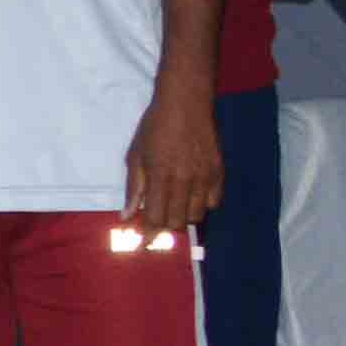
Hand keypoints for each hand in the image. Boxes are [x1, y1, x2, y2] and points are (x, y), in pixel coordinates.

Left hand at [124, 84, 222, 237]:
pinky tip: (191, 195)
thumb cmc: (154, 128)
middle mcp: (185, 180)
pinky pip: (213, 202)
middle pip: (178, 221)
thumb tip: (127, 216)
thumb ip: (133, 188)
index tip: (144, 242)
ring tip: (173, 204)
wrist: (185, 104)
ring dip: (183, 216)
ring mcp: (205, 177)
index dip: (149, 233)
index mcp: (160, 176)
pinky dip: (202, 205)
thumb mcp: (136, 155)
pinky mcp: (219, 172)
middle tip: (157, 219)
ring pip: (196, 215)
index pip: (156, 217)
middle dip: (165, 226)